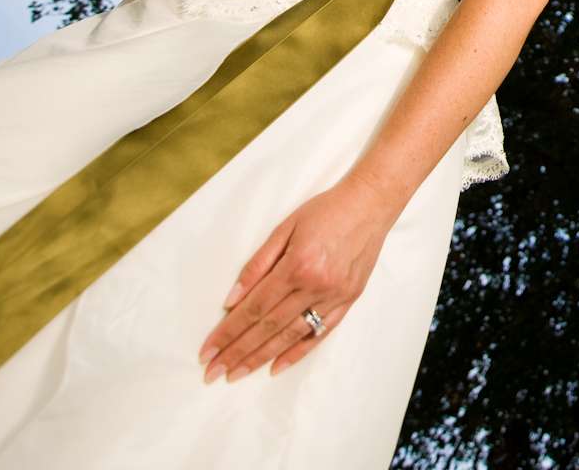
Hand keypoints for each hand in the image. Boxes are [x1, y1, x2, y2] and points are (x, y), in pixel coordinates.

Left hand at [199, 177, 399, 382]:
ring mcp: (334, 297)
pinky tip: (275, 367)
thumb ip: (257, 264)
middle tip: (213, 372)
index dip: (227, 332)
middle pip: (268, 327)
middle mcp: (315, 286)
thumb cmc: (325, 210)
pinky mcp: (348, 301)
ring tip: (236, 374)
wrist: (371, 203)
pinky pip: (319, 334)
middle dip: (237, 352)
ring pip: (290, 335)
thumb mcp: (285, 227)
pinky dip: (296, 352)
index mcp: (296, 265)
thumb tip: (232, 300)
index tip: (207, 351)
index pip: (254, 308)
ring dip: (260, 358)